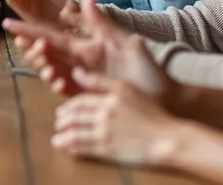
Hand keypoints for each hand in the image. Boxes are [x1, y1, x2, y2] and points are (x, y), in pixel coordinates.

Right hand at [5, 0, 171, 98]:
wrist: (167, 97)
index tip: (7, 22)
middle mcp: (79, 63)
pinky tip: (59, 81)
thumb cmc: (149, 69)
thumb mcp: (125, 42)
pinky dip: (61, 85)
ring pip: (53, 72)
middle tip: (26, 41)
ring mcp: (84, 82)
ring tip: (47, 63)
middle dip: (32, 49)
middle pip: (46, 54)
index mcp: (85, 47)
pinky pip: (69, 92)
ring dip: (45, 67)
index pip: (51, 36)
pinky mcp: (91, 98)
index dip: (30, 30)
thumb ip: (103, 23)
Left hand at [52, 68, 183, 166]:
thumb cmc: (152, 112)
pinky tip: (65, 148)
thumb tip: (77, 72)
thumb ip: (101, 81)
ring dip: (62, 136)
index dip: (68, 106)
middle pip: (74, 117)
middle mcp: (103, 115)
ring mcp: (104, 133)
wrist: (166, 138)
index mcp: (108, 98)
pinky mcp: (107, 150)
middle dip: (62, 120)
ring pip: (74, 133)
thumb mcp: (128, 89)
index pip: (80, 101)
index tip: (63, 110)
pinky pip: (82, 148)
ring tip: (56, 138)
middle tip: (58, 123)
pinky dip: (70, 147)